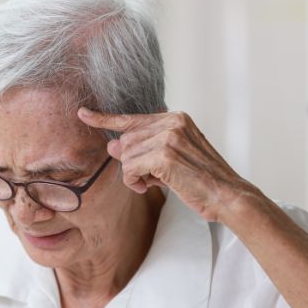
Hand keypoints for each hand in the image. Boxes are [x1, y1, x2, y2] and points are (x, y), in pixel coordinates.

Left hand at [77, 107, 257, 222]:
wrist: (226, 194)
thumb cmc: (198, 180)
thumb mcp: (169, 160)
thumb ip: (142, 149)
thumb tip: (112, 145)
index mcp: (175, 118)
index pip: (131, 118)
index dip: (104, 119)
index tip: (82, 113)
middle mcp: (172, 122)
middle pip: (125, 141)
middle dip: (131, 163)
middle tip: (150, 177)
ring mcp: (168, 137)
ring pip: (126, 156)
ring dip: (134, 175)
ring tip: (154, 182)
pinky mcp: (164, 155)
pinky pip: (130, 169)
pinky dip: (134, 182)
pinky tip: (150, 187)